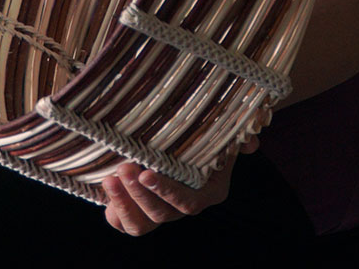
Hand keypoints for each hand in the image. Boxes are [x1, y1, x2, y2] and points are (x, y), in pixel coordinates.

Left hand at [101, 136, 258, 235]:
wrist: (177, 140)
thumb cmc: (200, 134)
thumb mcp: (217, 133)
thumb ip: (232, 137)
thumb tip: (251, 143)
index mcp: (206, 192)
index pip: (188, 202)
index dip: (167, 191)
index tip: (147, 173)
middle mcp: (182, 207)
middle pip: (162, 214)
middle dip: (141, 194)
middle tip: (125, 168)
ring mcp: (160, 213)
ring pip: (143, 224)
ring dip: (125, 203)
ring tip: (111, 177)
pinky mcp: (137, 213)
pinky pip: (124, 224)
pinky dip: (115, 210)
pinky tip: (107, 186)